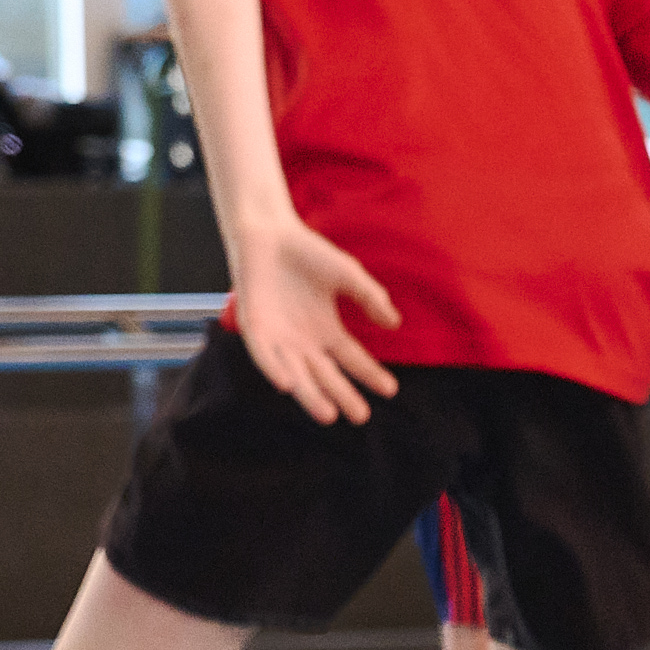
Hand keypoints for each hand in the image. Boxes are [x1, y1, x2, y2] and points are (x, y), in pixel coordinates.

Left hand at [228, 214, 400, 422]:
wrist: (269, 233)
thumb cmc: (306, 253)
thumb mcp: (347, 275)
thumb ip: (370, 297)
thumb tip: (394, 324)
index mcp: (326, 330)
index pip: (351, 359)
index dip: (369, 374)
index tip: (390, 390)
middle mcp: (304, 341)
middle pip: (326, 375)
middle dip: (342, 396)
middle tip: (361, 416)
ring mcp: (279, 338)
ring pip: (296, 374)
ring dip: (309, 394)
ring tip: (328, 415)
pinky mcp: (255, 330)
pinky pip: (264, 356)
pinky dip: (274, 369)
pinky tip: (287, 385)